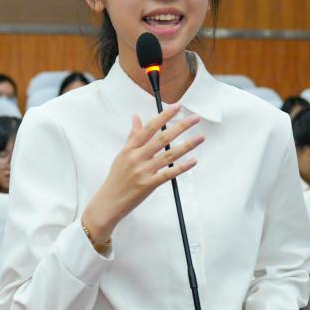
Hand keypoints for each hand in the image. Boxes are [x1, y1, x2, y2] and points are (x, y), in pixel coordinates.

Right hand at [81, 105, 202, 244]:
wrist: (108, 202)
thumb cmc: (116, 178)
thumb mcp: (121, 155)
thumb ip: (132, 137)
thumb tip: (136, 118)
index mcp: (130, 149)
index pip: (149, 128)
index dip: (163, 116)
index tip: (176, 107)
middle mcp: (136, 158)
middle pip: (162, 138)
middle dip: (180, 126)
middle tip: (195, 118)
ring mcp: (143, 171)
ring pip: (169, 155)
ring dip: (187, 145)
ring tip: (200, 137)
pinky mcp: (148, 185)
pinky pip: (168, 174)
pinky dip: (182, 167)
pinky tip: (193, 161)